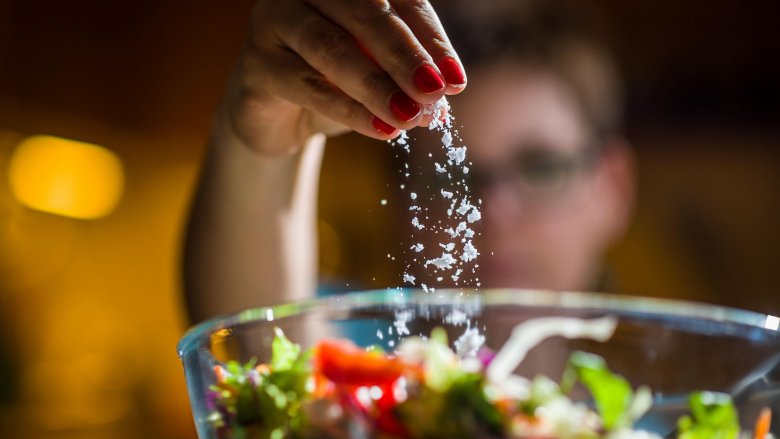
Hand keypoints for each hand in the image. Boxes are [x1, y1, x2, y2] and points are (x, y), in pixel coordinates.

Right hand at [218, 0, 466, 154]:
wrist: (277, 118)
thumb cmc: (334, 84)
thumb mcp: (377, 76)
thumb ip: (405, 78)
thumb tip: (440, 97)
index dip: (430, 38)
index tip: (455, 81)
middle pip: (365, 13)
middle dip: (406, 56)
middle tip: (434, 92)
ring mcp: (275, 20)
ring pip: (332, 47)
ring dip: (377, 85)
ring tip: (410, 116)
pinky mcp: (256, 63)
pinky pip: (306, 84)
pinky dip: (348, 109)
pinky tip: (381, 130)